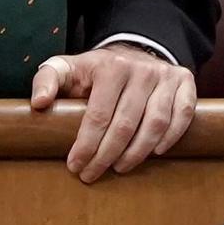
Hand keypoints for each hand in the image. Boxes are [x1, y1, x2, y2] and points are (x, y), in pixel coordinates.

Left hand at [29, 43, 197, 183]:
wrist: (133, 51)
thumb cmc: (95, 70)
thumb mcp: (67, 68)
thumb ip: (46, 80)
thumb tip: (39, 103)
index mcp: (111, 66)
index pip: (99, 115)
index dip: (86, 145)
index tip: (75, 165)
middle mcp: (142, 70)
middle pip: (126, 124)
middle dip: (107, 156)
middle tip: (92, 173)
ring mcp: (166, 75)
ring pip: (155, 123)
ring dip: (137, 152)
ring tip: (120, 167)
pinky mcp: (184, 81)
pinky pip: (182, 114)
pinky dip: (171, 137)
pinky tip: (155, 151)